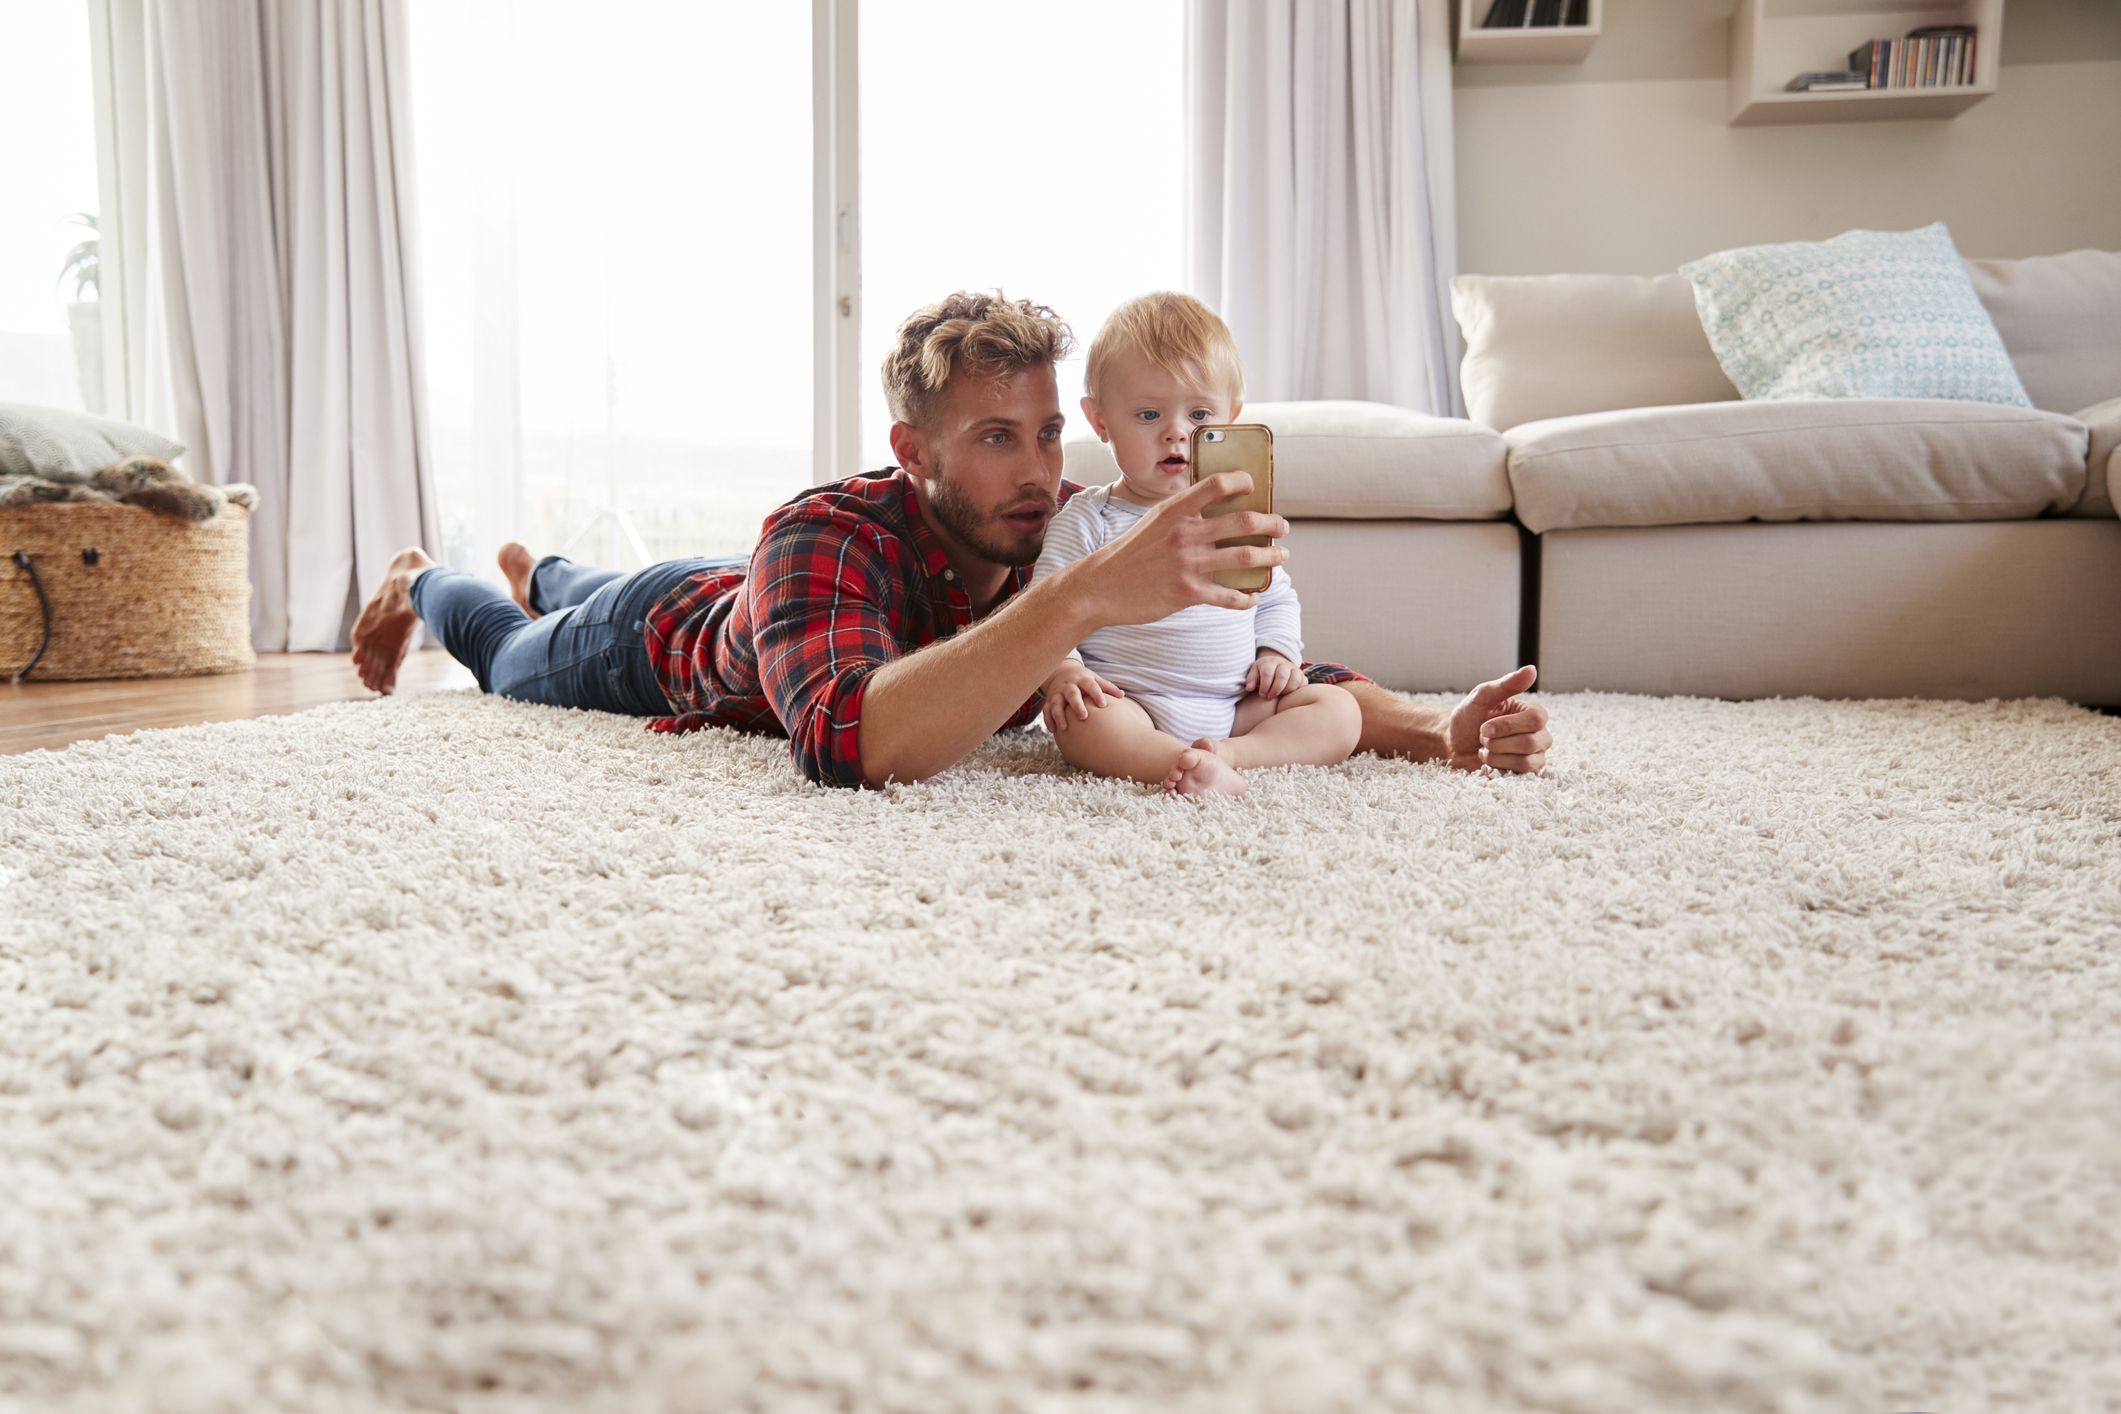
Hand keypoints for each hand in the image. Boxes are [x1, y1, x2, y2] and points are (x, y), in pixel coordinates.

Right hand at [1039, 661, 1125, 732]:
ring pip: (1056, 704)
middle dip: (1076, 705)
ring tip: (1064, 727)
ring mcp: (1057, 694)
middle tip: (1083, 717)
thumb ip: (1107, 687)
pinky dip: (1048, 720)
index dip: (1096, 694)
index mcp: (1082, 680)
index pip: (1090, 686)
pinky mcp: (1049, 701)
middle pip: (1072, 694)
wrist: (1061, 671)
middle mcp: (1069, 686)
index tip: (1103, 705)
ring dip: (1059, 715)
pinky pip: (1046, 710)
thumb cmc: (1083, 679)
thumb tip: (1122, 695)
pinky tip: (1053, 730)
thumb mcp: (1094, 679)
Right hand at [1076, 472, 1288, 625]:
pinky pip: (1228, 596)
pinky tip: (1253, 597)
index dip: (1242, 481)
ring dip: (1270, 558)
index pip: (1216, 485)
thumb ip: (1182, 513)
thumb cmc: (1129, 554)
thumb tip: (1214, 508)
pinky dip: (1246, 598)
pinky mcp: (1188, 593)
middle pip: (1243, 521)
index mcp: (1174, 511)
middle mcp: (1184, 534)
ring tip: (1279, 557)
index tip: (1253, 485)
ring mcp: (1187, 564)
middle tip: (1281, 526)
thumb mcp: (1152, 522)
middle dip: (1271, 523)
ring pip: (1245, 557)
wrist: (1100, 587)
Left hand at [1244, 649, 1301, 698]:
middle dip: (1275, 689)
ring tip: (1280, 696)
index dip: (1264, 685)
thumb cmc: (1262, 673)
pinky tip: (1288, 695)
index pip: (1268, 672)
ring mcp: (1294, 669)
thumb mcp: (1255, 673)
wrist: (1276, 666)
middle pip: (1282, 675)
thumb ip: (1251, 679)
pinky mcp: (1302, 676)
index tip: (1262, 694)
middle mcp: (1284, 664)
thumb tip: (1249, 688)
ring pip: (1295, 679)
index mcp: (1270, 662)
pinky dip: (1297, 690)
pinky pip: (1303, 683)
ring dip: (1286, 690)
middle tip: (1270, 697)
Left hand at [1447, 664, 1550, 773]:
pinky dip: (1497, 767)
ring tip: (1485, 748)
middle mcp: (1540, 734)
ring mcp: (1535, 755)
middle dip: (1497, 742)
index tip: (1484, 726)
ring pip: (1525, 761)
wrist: (1453, 743)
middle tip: (1482, 737)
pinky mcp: (1526, 773)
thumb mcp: (1482, 697)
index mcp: (1533, 712)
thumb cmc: (1468, 717)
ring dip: (1495, 755)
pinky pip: (1519, 774)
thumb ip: (1506, 685)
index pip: (1535, 719)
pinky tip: (1489, 760)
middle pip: (1530, 743)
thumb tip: (1532, 669)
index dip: (1507, 725)